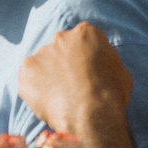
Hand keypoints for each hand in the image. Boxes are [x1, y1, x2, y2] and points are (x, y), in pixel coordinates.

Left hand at [17, 22, 134, 138]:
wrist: (91, 114)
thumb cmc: (111, 95)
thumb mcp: (120, 71)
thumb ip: (104, 62)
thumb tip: (99, 66)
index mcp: (85, 33)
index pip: (82, 40)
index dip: (84, 58)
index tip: (85, 73)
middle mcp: (60, 37)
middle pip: (60, 49)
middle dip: (63, 65)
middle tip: (70, 86)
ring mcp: (41, 53)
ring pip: (43, 65)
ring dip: (48, 78)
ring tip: (60, 100)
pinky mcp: (27, 71)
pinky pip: (29, 80)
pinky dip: (36, 91)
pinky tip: (49, 104)